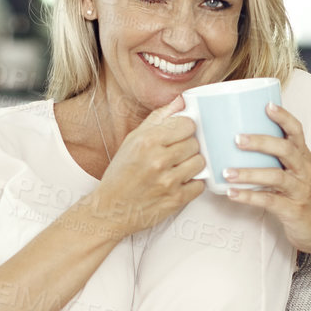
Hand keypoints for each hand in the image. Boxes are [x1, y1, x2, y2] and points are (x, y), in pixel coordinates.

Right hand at [81, 94, 207, 238]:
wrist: (110, 210)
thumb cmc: (121, 174)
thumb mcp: (133, 140)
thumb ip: (158, 118)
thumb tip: (181, 101)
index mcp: (147, 141)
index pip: (187, 124)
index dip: (185, 129)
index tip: (180, 134)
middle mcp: (158, 160)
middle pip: (195, 143)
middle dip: (188, 147)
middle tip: (175, 154)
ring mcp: (168, 181)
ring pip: (200, 162)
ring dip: (192, 165)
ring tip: (178, 168)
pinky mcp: (176, 199)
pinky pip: (200, 184)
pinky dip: (193, 184)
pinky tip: (179, 183)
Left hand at [222, 101, 310, 261]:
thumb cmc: (299, 197)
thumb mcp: (291, 174)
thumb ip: (272, 159)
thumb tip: (236, 143)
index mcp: (302, 158)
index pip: (297, 132)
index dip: (284, 117)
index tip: (267, 105)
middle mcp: (304, 171)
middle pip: (286, 150)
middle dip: (261, 142)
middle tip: (237, 139)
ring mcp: (300, 191)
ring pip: (277, 177)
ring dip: (250, 173)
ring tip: (227, 172)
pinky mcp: (294, 211)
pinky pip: (270, 202)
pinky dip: (249, 197)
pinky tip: (232, 194)